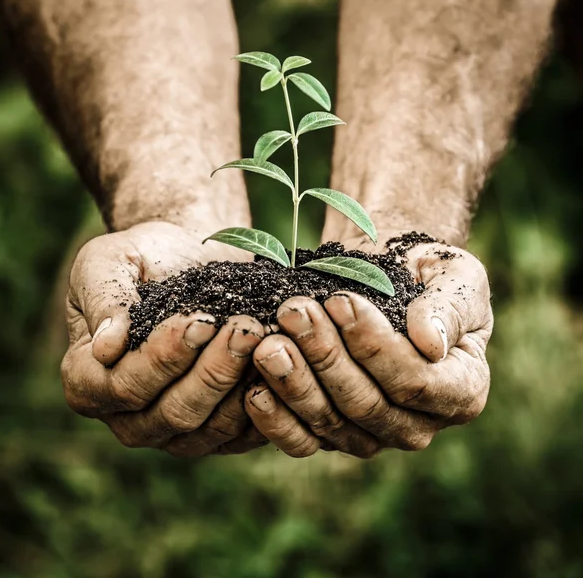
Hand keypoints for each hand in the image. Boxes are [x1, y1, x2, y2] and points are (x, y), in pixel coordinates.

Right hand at [61, 221, 266, 455]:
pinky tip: (280, 363)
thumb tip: (106, 348)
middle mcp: (128, 417)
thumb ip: (103, 299)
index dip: (164, 357)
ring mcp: (174, 431)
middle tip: (245, 328)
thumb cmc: (144, 257)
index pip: (124, 386)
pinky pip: (241, 433)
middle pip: (173, 413)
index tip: (200, 319)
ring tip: (264, 337)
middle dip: (213, 370)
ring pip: (210, 428)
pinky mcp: (216, 431)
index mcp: (88, 381)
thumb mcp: (107, 261)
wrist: (189, 258)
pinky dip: (264, 403)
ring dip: (240, 383)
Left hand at [244, 241, 492, 457]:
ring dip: (295, 383)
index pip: (416, 382)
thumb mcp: (456, 277)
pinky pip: (303, 440)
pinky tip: (253, 391)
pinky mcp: (332, 434)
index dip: (374, 346)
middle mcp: (418, 424)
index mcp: (461, 391)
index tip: (339, 301)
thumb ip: (449, 308)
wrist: (387, 279)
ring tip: (268, 344)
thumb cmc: (424, 275)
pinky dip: (276, 421)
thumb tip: (430, 344)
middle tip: (292, 313)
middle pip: (366, 404)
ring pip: (331, 423)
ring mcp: (372, 435)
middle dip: (325, 356)